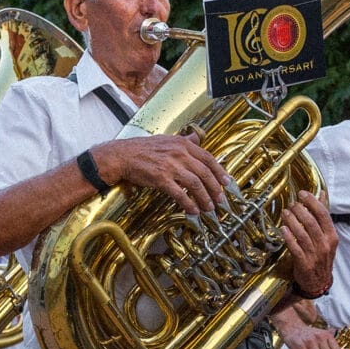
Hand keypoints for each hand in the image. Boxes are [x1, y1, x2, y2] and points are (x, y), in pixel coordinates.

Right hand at [100, 134, 232, 213]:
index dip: (219, 172)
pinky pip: (180, 194)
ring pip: (195, 184)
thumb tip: (198, 137)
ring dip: (204, 198)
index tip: (226, 183)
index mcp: (183, 144)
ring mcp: (171, 166)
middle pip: (205, 173)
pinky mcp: (161, 178)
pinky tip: (193, 211)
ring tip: (208, 208)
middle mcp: (179, 153)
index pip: (208, 158)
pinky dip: (188, 204)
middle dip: (215, 188)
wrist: (122, 155)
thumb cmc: (143, 149)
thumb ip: (185, 140)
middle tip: (220, 200)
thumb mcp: (167, 139)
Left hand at [281, 192, 336, 298]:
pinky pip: (295, 248)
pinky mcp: (304, 263)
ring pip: (302, 234)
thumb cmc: (321, 256)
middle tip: (291, 204)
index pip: (323, 214)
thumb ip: (323, 216)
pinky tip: (283, 229)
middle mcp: (325, 244)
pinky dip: (288, 237)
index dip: (312, 202)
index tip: (302, 193)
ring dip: (292, 221)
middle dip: (299, 210)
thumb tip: (322, 194)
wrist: (319, 282)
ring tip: (285, 213)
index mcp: (331, 236)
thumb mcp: (326, 236)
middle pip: (311, 222)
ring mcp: (315, 254)